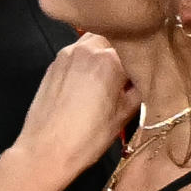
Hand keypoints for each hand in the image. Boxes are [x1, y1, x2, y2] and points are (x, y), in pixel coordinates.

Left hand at [11, 34, 138, 186]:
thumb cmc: (85, 139)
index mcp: (110, 60)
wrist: (44, 151)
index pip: (138, 49)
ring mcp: (67, 54)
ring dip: (104, 52)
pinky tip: (88, 83)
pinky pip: (77, 53)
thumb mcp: (124, 116)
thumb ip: (140, 90)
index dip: (144, 60)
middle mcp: (88, 49)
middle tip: (128, 74)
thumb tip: (146, 78)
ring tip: (108, 77)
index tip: (146, 72)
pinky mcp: (54, 64)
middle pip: (115, 38)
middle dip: (123, 52)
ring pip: (94, 41)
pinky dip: (86, 61)